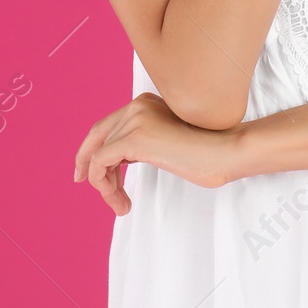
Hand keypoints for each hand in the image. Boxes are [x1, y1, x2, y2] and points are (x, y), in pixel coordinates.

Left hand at [74, 92, 244, 215]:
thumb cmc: (207, 153)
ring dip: (104, 185)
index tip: (89, 172)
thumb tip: (119, 160)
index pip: (110, 124)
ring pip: (98, 155)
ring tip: (120, 205)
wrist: (226, 151)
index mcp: (147, 102)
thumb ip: (144, 142)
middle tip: (81, 182)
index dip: (94, 147)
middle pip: (97, 134)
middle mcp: (137, 105)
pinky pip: (99, 164)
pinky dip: (103, 187)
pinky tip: (120, 202)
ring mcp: (135, 119)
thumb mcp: (169, 142)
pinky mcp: (134, 139)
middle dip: (86, 161)